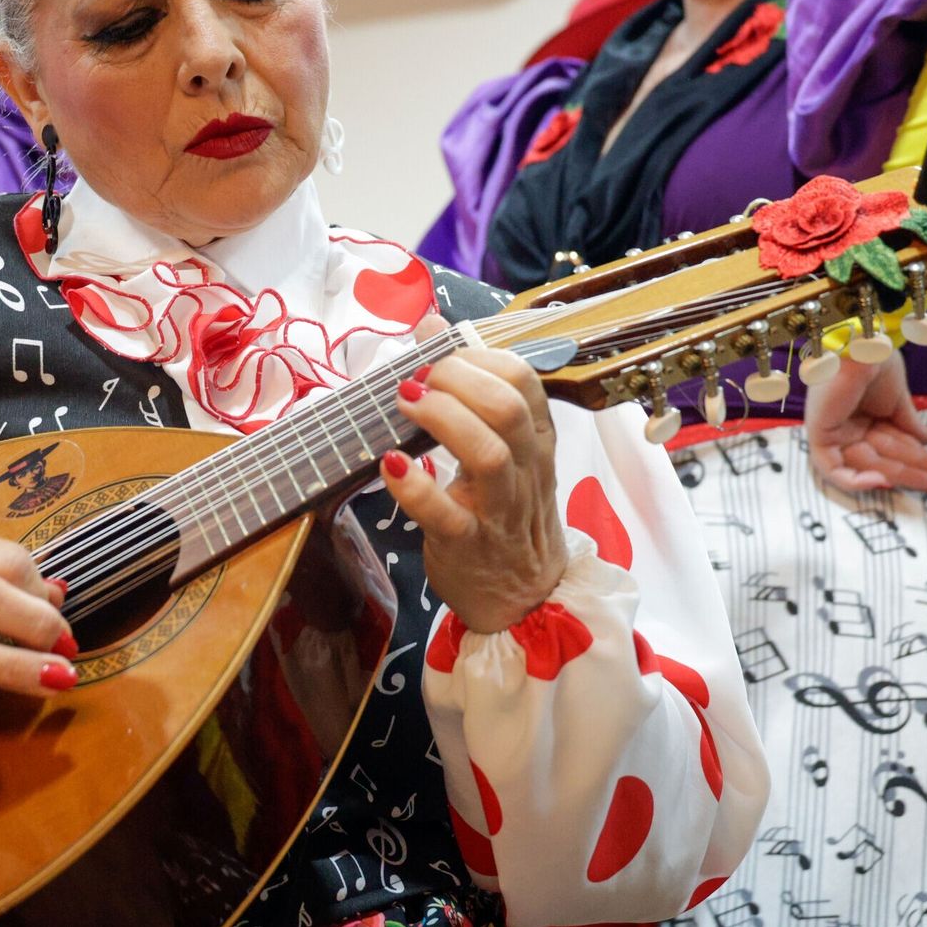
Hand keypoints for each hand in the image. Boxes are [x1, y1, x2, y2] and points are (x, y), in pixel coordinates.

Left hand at [380, 343, 565, 633]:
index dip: (477, 356)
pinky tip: (390, 466)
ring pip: (488, 455)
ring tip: (406, 404)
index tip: (439, 355)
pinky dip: (414, 489)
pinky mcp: (466, 547)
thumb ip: (471, 392)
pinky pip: (444, 515)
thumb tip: (430, 325)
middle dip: (457, 380)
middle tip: (417, 380)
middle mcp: (525, 471)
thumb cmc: (505, 516)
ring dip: (443, 421)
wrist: (524, 601)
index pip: (523, 380)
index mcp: (535, 441)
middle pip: (507, 409)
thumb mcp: (502, 452)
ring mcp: (498, 511)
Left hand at [804, 352, 926, 493]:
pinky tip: (882, 481)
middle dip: (917, 473)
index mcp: (868, 419)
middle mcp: (851, 429)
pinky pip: (831, 469)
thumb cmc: (876, 363)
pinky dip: (854, 481)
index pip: (896, 449)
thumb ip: (909, 423)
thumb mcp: (899, 398)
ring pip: (866, 467)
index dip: (922, 463)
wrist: (862, 347)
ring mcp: (835, 433)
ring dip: (900, 477)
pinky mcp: (818, 435)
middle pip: (885, 460)